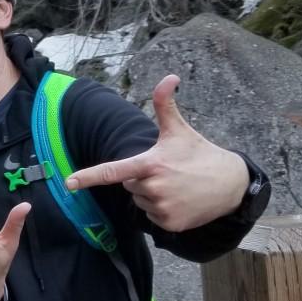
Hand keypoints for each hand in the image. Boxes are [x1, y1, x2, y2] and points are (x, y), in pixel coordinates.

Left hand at [65, 74, 250, 231]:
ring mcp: (162, 208)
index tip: (69, 183)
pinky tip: (180, 200)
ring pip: (139, 200)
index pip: (113, 171)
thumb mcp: (179, 129)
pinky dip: (161, 209)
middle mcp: (153, 188)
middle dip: (141, 177)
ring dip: (151, 193)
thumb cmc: (200, 154)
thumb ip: (165, 103)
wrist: (232, 185)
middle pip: (128, 184)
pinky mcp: (170, 224)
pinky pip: (151, 216)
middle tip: (167, 170)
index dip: (89, 177)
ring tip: (176, 185)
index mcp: (150, 164)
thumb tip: (169, 76)